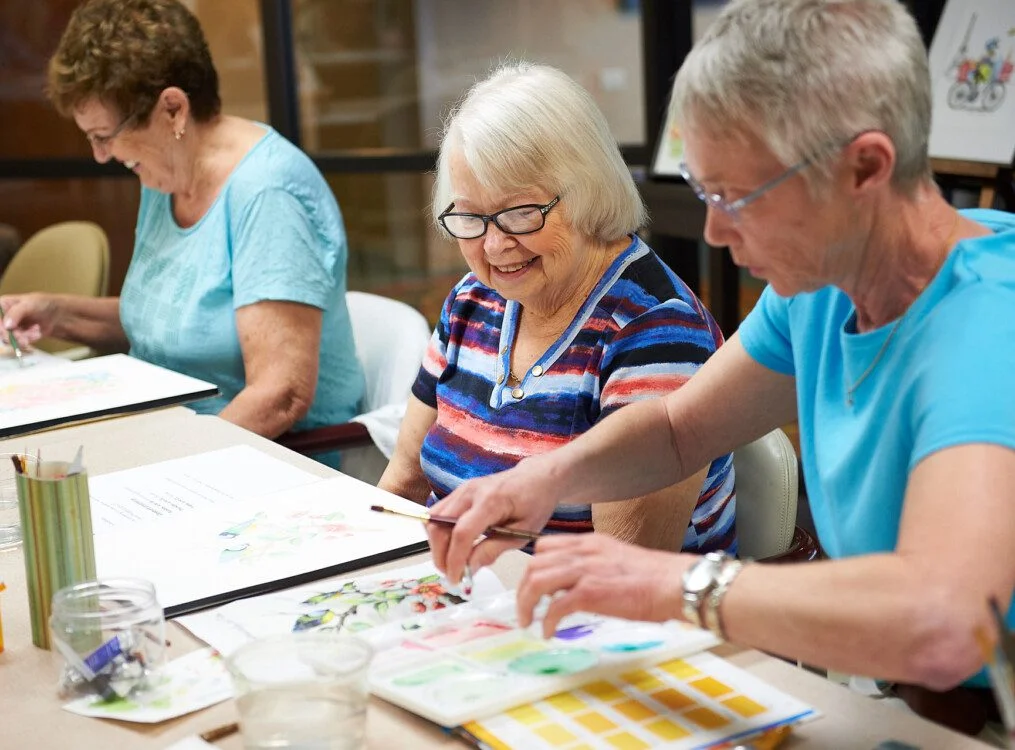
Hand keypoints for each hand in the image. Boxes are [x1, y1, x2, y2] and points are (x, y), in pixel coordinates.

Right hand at [0, 293, 57, 347]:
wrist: (55, 313)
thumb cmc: (41, 304)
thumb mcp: (29, 304)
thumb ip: (16, 313)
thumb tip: (6, 326)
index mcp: (2, 305)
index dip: (0, 326)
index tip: (8, 330)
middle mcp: (4, 317)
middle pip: (1, 331)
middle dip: (13, 336)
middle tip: (24, 338)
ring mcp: (11, 328)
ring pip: (10, 339)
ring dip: (23, 338)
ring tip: (36, 333)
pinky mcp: (19, 336)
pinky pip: (20, 343)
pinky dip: (30, 340)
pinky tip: (37, 334)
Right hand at [427, 456, 558, 584]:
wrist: (537, 477)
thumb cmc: (535, 503)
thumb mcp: (522, 533)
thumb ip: (493, 550)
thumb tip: (470, 568)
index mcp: (491, 501)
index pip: (462, 533)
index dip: (455, 559)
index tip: (456, 579)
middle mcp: (471, 492)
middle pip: (439, 525)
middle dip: (441, 555)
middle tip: (452, 575)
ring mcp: (462, 490)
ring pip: (432, 519)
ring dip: (437, 545)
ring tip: (451, 562)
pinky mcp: (459, 493)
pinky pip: (437, 514)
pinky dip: (439, 533)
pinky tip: (453, 546)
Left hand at [517, 533, 693, 637]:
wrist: (676, 583)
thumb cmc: (655, 578)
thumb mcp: (616, 559)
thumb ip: (593, 566)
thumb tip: (574, 585)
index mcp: (590, 543)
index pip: (545, 546)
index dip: (532, 567)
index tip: (529, 586)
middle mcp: (583, 552)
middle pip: (534, 562)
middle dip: (522, 588)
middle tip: (524, 609)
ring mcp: (586, 570)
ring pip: (537, 580)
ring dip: (527, 604)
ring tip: (529, 622)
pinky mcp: (591, 592)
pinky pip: (556, 607)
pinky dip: (547, 621)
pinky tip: (549, 632)